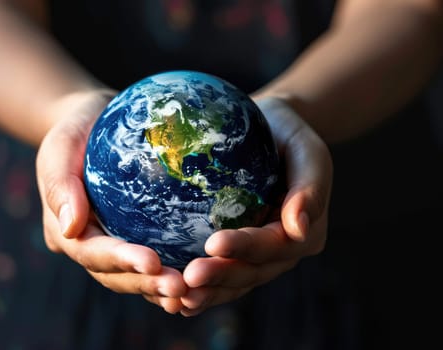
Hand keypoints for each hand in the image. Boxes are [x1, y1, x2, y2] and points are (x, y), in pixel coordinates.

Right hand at [35, 90, 187, 313]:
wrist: (92, 125)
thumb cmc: (75, 131)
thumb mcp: (60, 147)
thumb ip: (61, 185)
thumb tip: (72, 228)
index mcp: (65, 230)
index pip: (91, 253)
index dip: (121, 261)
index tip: (154, 262)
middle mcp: (87, 246)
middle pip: (114, 275)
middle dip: (146, 284)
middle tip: (181, 287)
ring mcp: (110, 245)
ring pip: (133, 276)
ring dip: (159, 286)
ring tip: (191, 291)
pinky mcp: (131, 237)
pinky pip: (154, 258)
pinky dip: (170, 271)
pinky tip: (198, 277)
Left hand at [180, 97, 332, 315]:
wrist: (272, 133)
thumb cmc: (290, 137)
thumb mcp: (308, 153)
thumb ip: (310, 189)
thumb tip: (299, 229)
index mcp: (305, 233)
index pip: (273, 245)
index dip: (244, 248)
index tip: (213, 244)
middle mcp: (284, 252)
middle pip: (252, 272)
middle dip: (221, 278)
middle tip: (188, 279)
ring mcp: (261, 257)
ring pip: (235, 282)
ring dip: (208, 292)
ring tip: (178, 299)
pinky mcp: (239, 253)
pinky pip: (222, 274)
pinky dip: (203, 289)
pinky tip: (176, 300)